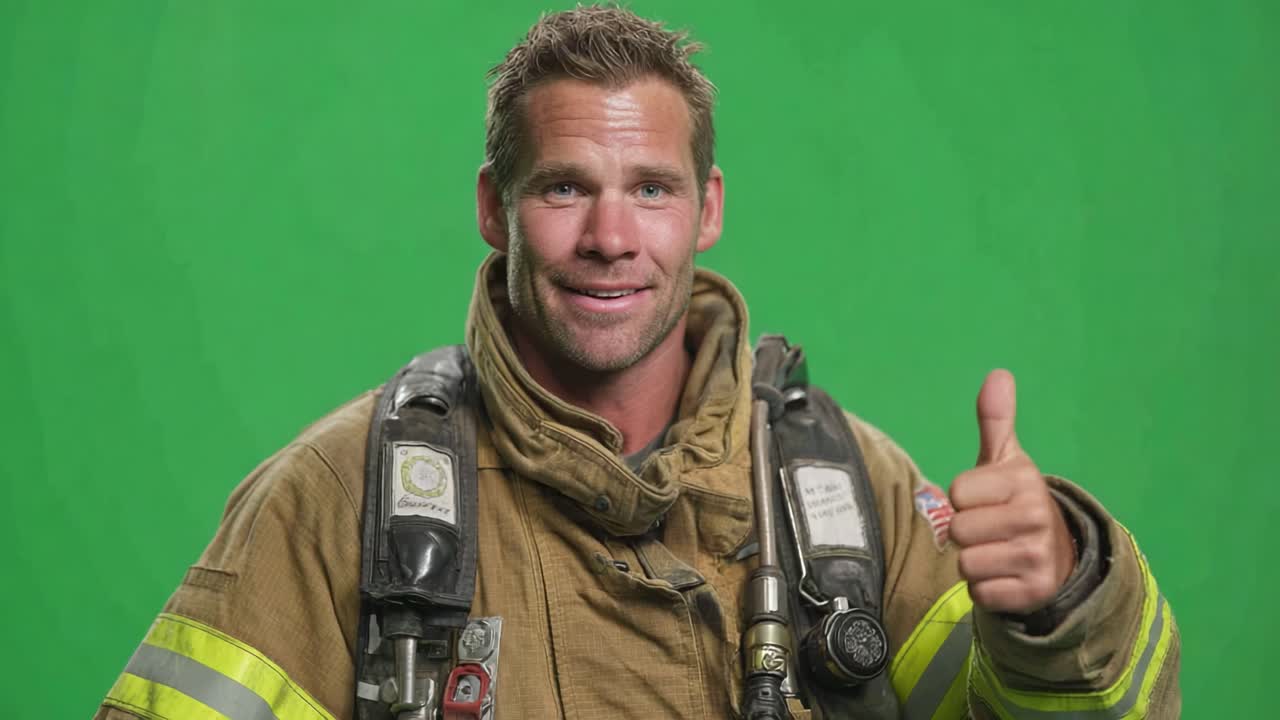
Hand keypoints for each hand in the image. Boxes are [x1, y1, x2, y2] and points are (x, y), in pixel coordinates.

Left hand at [948, 369, 1075, 613]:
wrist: (1058, 557)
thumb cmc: (1016, 503)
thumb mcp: (1007, 461)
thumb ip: (996, 420)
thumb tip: (998, 374)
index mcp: (1023, 482)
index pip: (956, 494)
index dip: (963, 500)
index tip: (986, 501)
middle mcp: (1034, 517)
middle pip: (958, 531)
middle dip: (967, 534)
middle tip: (991, 530)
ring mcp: (1036, 557)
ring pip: (966, 564)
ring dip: (974, 563)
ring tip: (998, 552)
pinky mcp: (1032, 592)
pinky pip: (980, 594)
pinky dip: (986, 590)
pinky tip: (1005, 577)